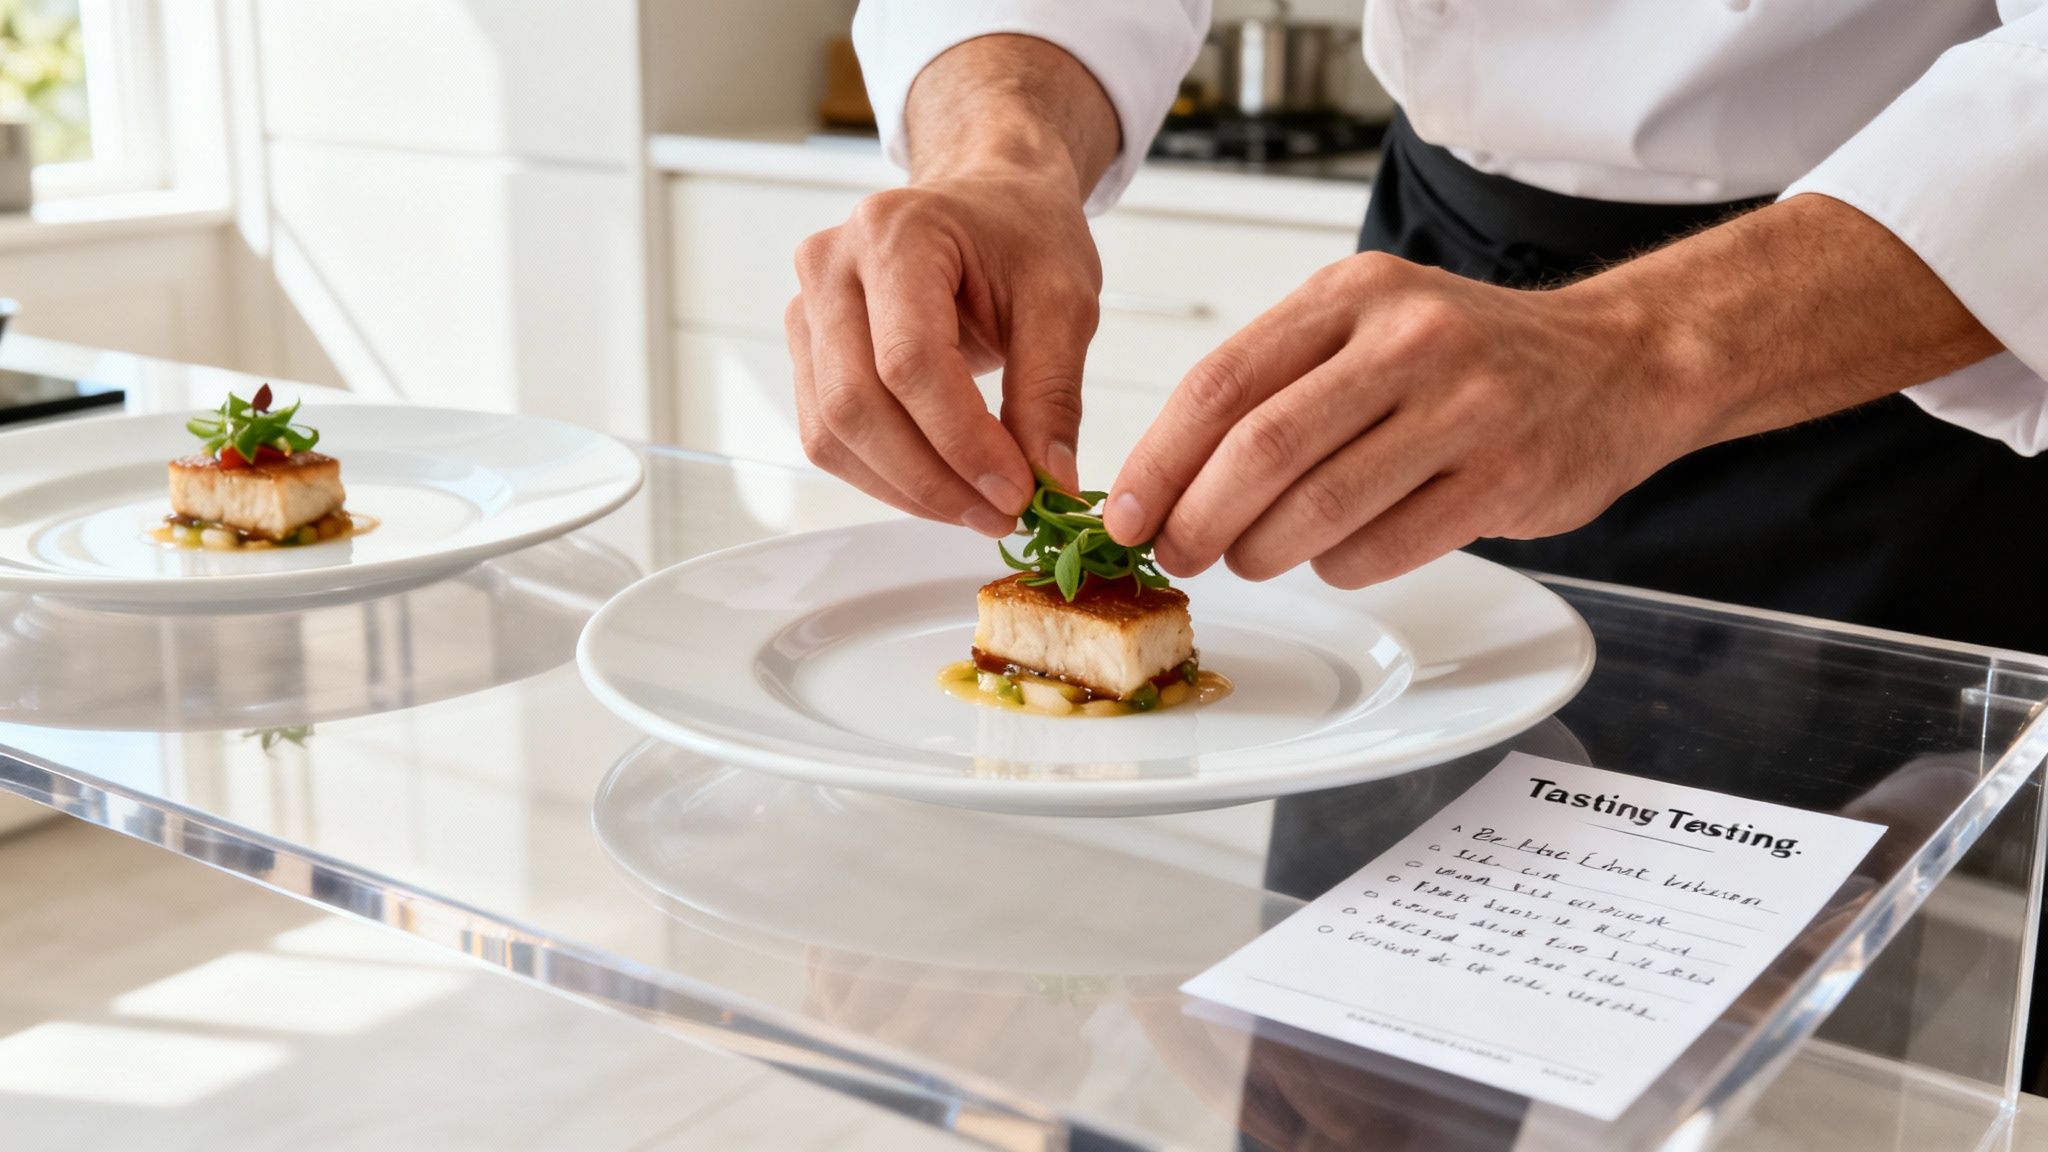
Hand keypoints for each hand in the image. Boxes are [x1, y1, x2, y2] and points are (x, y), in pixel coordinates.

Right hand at [787, 171, 1098, 535]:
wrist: (987, 204)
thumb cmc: (1023, 236)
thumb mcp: (1063, 300)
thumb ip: (1053, 391)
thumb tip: (1048, 482)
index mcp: (895, 233)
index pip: (909, 361)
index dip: (960, 440)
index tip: (1017, 490)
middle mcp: (830, 265)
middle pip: (856, 403)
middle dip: (930, 479)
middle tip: (998, 513)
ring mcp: (806, 310)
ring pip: (832, 432)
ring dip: (906, 489)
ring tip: (977, 508)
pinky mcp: (808, 353)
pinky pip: (828, 437)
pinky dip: (885, 478)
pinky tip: (942, 487)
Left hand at [1103, 194, 2000, 587]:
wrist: (1622, 361)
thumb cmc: (1468, 354)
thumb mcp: (1368, 322)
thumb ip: (1278, 380)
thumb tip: (1167, 473)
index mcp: (1353, 294)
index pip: (1223, 381)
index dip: (1159, 459)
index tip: (1123, 512)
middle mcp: (1408, 340)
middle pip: (1262, 449)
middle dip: (1198, 518)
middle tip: (1174, 553)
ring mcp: (1464, 408)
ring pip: (1321, 507)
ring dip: (1262, 551)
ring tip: (1245, 559)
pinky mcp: (1505, 478)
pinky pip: (1388, 546)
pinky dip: (1340, 566)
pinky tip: (1333, 557)